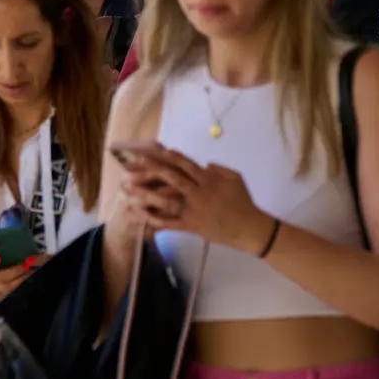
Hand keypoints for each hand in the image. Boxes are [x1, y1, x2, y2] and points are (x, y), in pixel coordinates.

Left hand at [120, 148, 270, 252]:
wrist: (249, 228)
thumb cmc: (243, 202)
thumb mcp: (236, 178)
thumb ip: (218, 168)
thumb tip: (202, 164)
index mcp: (209, 179)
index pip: (186, 164)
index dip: (170, 157)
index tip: (155, 150)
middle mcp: (199, 192)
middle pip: (172, 178)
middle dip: (153, 169)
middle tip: (135, 164)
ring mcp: (194, 209)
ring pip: (167, 199)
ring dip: (146, 193)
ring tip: (129, 188)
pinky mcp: (191, 225)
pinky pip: (170, 222)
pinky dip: (154, 218)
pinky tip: (140, 214)